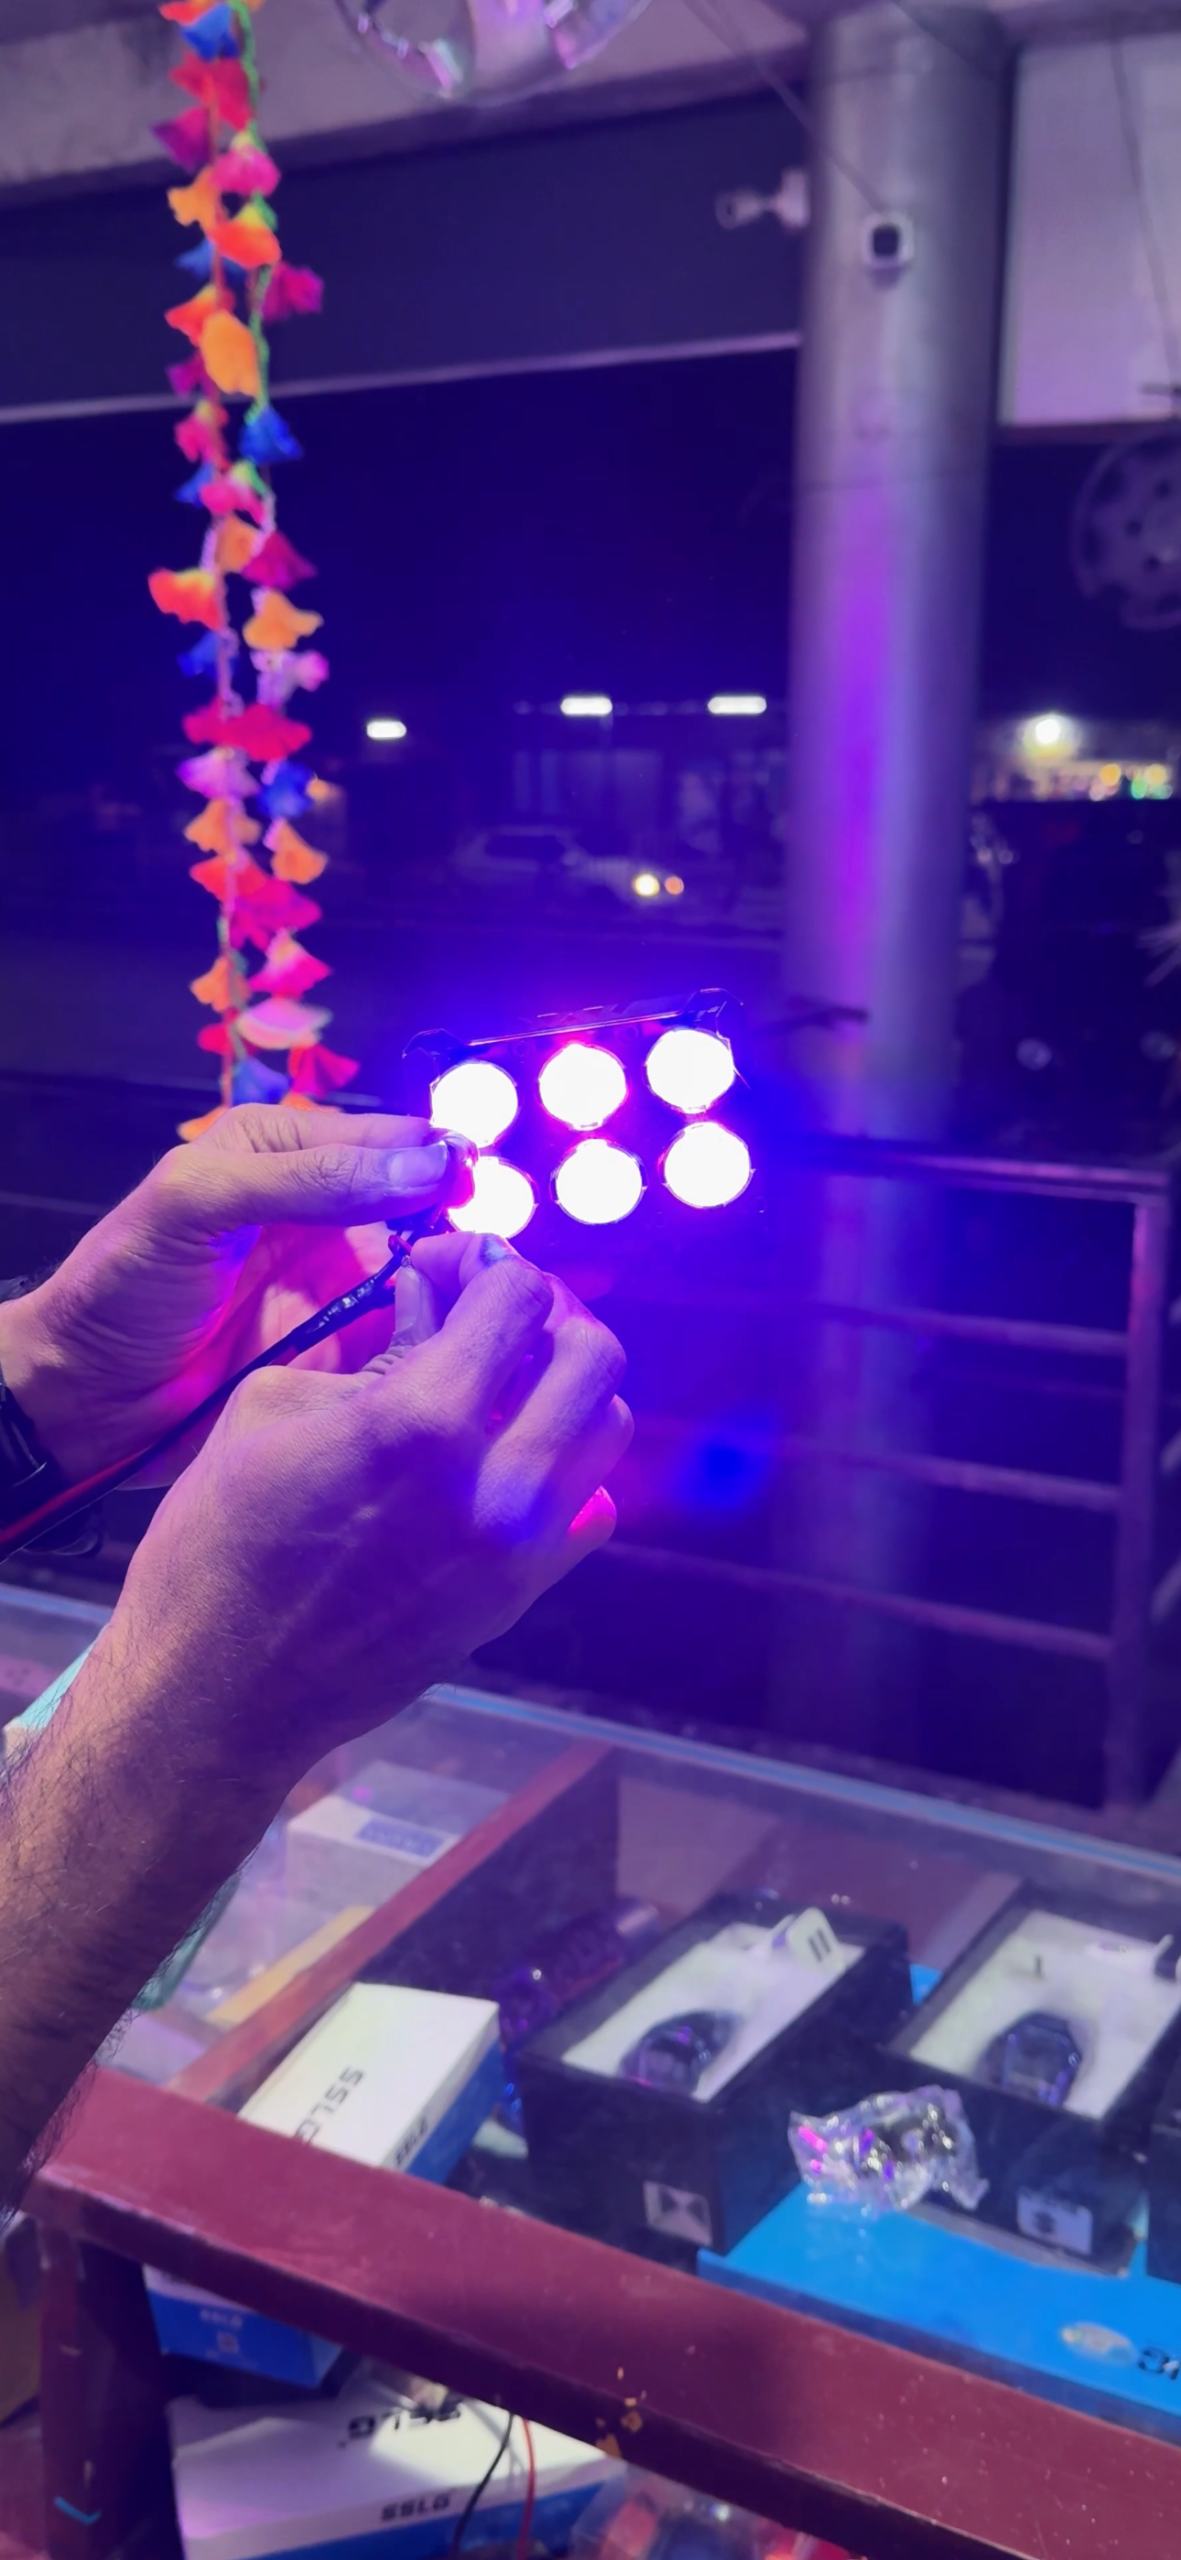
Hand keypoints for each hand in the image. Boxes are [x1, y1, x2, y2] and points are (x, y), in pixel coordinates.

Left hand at [0, 1104, 472, 1483]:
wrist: (84, 1396)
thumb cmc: (123, 1285)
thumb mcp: (201, 1204)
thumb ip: (310, 1179)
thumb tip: (426, 1163)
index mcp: (286, 1150)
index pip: (388, 1137)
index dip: (441, 1156)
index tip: (486, 1184)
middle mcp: (325, 1211)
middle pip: (425, 1205)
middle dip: (467, 1223)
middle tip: (500, 1253)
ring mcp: (339, 1283)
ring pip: (430, 1271)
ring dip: (464, 1283)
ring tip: (500, 1300)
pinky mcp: (345, 1349)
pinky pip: (410, 1335)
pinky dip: (441, 1337)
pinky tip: (471, 1344)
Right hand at [100, 1237, 630, 1789]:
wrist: (219, 1690)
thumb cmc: (218, 1541)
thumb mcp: (274, 1408)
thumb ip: (375, 1345)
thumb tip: (430, 1292)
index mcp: (421, 1422)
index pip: (519, 1297)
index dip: (487, 1262)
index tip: (451, 1267)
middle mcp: (495, 1486)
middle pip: (595, 1355)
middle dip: (547, 1314)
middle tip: (494, 1314)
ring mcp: (519, 1551)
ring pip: (606, 1429)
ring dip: (564, 1388)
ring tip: (502, 1383)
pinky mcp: (519, 1598)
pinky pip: (588, 1510)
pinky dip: (562, 1471)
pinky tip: (502, 1460)